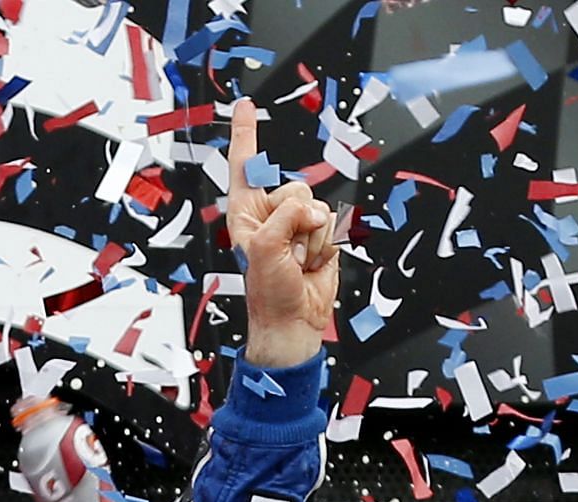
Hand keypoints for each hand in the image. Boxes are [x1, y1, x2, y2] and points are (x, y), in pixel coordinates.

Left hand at [227, 99, 339, 369]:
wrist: (294, 320)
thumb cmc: (268, 292)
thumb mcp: (264, 249)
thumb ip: (285, 218)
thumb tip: (311, 210)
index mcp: (246, 214)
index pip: (245, 165)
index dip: (245, 134)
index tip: (245, 105)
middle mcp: (270, 215)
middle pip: (296, 188)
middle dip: (298, 220)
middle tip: (287, 253)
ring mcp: (297, 224)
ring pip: (318, 206)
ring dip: (312, 238)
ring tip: (298, 262)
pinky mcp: (320, 235)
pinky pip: (333, 223)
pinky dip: (326, 245)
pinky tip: (312, 264)